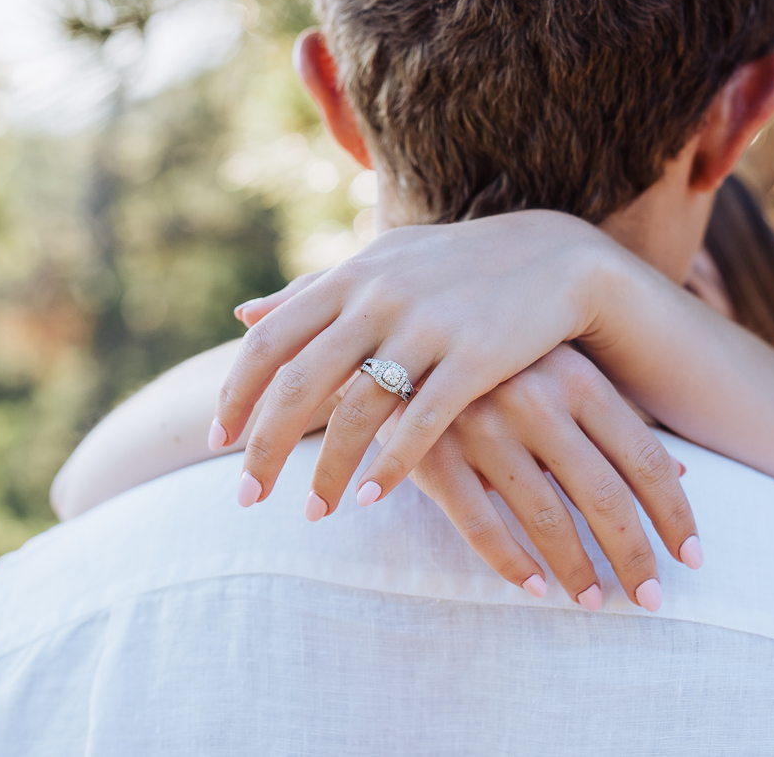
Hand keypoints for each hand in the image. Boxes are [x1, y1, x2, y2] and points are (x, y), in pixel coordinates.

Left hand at [215, 212, 703, 595]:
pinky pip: (422, 423)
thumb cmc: (454, 267)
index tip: (217, 440)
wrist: (556, 258)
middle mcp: (379, 299)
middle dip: (265, 448)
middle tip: (247, 498)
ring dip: (328, 472)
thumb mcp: (379, 264)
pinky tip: (370, 499)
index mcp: (349, 278)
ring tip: (314, 515)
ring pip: (357, 412)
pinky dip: (391, 466)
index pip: (269, 342)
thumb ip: (310, 292)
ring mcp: (427, 327)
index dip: (236, 394)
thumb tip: (242, 315)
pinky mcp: (475, 359)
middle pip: (299, 384)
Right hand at [402, 345, 696, 610]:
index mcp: (576, 378)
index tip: (690, 557)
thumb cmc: (499, 359)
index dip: (672, 513)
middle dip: (632, 555)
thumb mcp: (562, 373)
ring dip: (575, 569)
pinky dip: (509, 563)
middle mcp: (535, 400)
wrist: (399, 335)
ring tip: (591, 599)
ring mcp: (482, 427)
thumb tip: (682, 473)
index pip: (643, 458)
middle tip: (648, 597)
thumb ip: (616, 420)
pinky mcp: (435, 453)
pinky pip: (480, 524)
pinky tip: (532, 586)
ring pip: (545, 518)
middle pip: (603, 496)